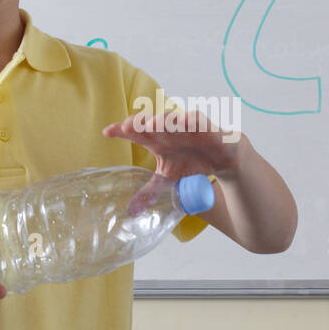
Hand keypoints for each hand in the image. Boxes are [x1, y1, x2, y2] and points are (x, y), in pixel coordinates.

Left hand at [102, 110, 241, 212]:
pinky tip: (185, 120)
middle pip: (149, 122)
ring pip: (170, 118)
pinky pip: (197, 120)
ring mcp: (185, 126)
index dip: (120, 130)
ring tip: (151, 125)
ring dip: (161, 120)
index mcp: (156, 141)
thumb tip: (131, 210)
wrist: (222, 160)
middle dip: (138, 123)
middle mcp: (167, 131)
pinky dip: (191, 120)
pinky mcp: (204, 126)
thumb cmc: (192, 163)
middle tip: (126, 127)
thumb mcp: (169, 180)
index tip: (106, 132)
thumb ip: (150, 192)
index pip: (135, 133)